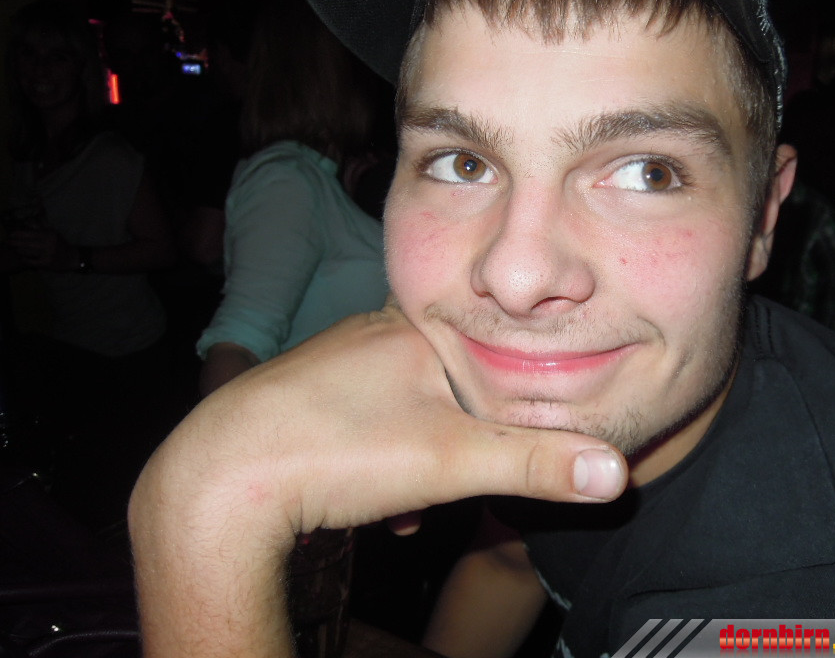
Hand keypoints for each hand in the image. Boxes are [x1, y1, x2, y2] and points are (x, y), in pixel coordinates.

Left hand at [5, 227, 76, 269]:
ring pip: (28, 252)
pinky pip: (31, 261)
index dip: (18, 234)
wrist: (72, 258)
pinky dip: (25, 259)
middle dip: (15, 242)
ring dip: (19, 250)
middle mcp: (48, 243)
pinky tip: (22, 258)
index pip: (29, 233)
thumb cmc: (61, 244)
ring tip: (15, 249)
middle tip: (8, 242)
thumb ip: (41, 226)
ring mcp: (47, 254)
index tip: (11, 234)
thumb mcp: (53, 233)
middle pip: (26, 243)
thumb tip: (30, 220)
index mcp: (49, 234)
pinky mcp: (46, 263)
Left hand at [129, 300, 626, 656]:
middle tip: (450, 486)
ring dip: (417, 463)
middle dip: (458, 444)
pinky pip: (362, 425)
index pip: (492, 348)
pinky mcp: (301, 397)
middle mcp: (371, 330)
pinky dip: (377, 466)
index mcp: (414, 326)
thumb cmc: (339, 451)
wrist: (220, 479)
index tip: (501, 445)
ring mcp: (332, 362)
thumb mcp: (453, 461)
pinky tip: (370, 508)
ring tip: (406, 506)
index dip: (507, 401)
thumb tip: (615, 472)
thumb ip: (535, 463)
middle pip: (448, 386)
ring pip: (404, 410)